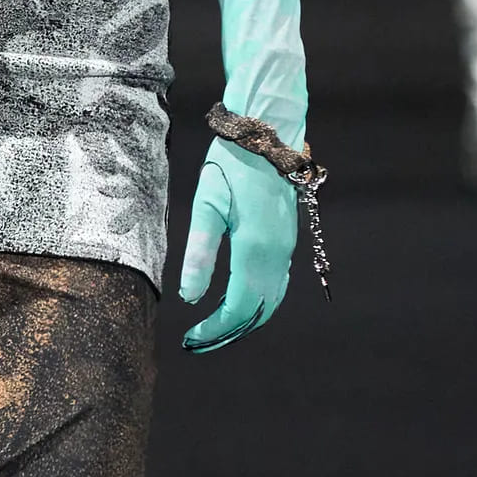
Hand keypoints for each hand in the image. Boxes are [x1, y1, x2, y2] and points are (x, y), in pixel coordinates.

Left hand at [178, 140, 296, 351]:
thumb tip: (189, 297)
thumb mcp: (206, 206)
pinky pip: (277, 285)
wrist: (267, 134)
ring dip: (246, 321)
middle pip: (258, 312)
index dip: (216, 330)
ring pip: (272, 302)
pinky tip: (239, 303)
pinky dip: (259, 304)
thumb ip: (199, 253)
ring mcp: (286, 249)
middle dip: (230, 333)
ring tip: (216, 330)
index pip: (239, 308)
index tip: (192, 338)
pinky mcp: (287, 241)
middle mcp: (276, 256)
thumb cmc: (231, 165)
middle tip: (200, 343)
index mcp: (254, 250)